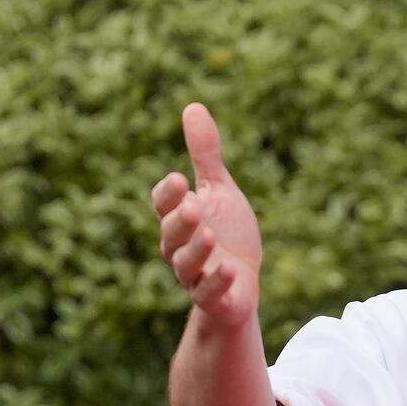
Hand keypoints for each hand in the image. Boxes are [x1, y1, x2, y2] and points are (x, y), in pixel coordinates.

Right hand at [151, 103, 263, 327]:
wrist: (243, 284)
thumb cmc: (228, 234)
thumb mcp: (219, 190)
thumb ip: (205, 154)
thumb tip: (192, 106)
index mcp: (178, 219)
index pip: (163, 204)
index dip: (168, 194)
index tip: (179, 178)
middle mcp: (179, 248)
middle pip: (171, 235)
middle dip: (180, 221)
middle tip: (194, 206)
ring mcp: (195, 276)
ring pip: (185, 265)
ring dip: (196, 250)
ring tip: (209, 234)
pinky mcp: (214, 299)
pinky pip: (208, 293)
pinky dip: (216, 282)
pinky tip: (228, 268)